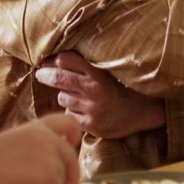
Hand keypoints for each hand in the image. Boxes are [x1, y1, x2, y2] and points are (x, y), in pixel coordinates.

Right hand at [0, 112, 82, 183]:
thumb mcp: (11, 145)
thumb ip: (33, 150)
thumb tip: (51, 168)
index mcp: (35, 128)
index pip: (67, 122)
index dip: (73, 134)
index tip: (72, 143)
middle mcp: (47, 138)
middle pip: (69, 157)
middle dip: (69, 173)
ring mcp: (50, 157)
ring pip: (62, 179)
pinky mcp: (50, 176)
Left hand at [35, 52, 164, 138]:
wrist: (143, 112)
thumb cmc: (124, 86)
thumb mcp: (109, 69)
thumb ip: (87, 64)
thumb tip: (55, 58)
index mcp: (99, 72)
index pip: (66, 60)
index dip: (54, 60)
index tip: (48, 61)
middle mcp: (94, 90)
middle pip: (59, 78)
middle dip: (46, 75)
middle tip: (40, 74)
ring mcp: (91, 109)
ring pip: (62, 98)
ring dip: (65, 95)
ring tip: (80, 96)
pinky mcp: (90, 125)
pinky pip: (69, 114)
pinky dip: (73, 111)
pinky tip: (86, 109)